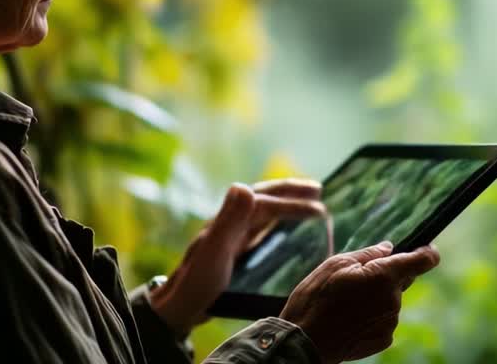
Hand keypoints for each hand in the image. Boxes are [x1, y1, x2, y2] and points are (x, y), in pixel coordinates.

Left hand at [148, 180, 328, 335]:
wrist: (176, 308)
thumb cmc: (196, 283)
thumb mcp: (213, 253)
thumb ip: (227, 222)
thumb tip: (244, 187)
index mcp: (228, 220)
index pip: (265, 202)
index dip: (292, 203)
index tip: (320, 207)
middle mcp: (229, 223)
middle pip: (264, 198)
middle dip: (291, 192)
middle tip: (318, 191)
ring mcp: (230, 237)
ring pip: (263, 212)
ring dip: (285, 204)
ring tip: (309, 204)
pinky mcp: (232, 252)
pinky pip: (260, 229)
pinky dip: (277, 222)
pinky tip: (285, 232)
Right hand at [280, 241, 439, 363]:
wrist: (304, 340)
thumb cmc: (316, 298)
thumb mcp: (336, 264)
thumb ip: (368, 254)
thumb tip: (389, 248)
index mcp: (384, 276)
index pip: (424, 260)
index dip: (427, 252)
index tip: (424, 248)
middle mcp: (393, 300)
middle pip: (401, 280)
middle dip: (386, 275)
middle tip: (357, 278)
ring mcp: (390, 322)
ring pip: (391, 300)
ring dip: (377, 297)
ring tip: (347, 301)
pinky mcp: (384, 339)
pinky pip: (384, 319)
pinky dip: (372, 315)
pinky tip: (350, 317)